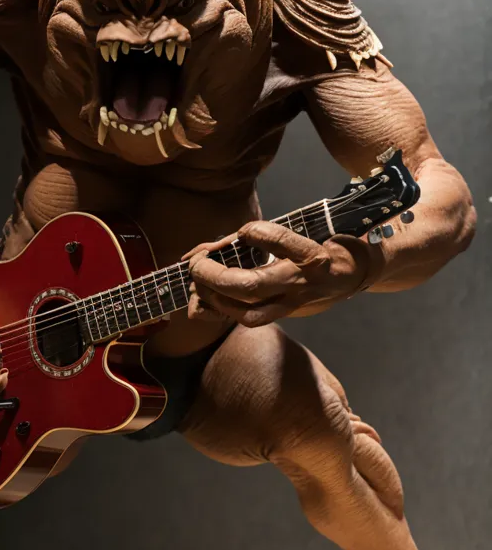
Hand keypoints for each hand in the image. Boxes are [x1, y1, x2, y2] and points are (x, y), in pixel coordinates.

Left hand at [184, 221, 367, 326]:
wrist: (352, 274)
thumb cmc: (325, 245)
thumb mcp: (307, 229)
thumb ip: (268, 235)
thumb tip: (229, 240)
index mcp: (313, 256)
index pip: (283, 244)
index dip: (258, 235)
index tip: (244, 230)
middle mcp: (303, 283)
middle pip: (253, 286)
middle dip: (215, 276)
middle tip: (197, 263)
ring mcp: (294, 304)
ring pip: (248, 313)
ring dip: (215, 298)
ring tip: (198, 283)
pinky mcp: (286, 314)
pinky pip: (248, 320)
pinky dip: (220, 311)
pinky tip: (205, 300)